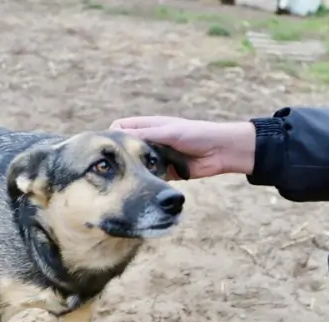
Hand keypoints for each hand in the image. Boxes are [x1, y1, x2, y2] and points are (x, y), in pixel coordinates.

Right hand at [109, 116, 255, 179]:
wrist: (221, 151)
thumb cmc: (196, 134)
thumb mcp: (168, 132)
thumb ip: (144, 135)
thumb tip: (118, 136)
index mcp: (149, 126)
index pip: (121, 128)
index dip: (112, 136)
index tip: (107, 148)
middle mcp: (150, 141)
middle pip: (127, 148)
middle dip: (120, 157)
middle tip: (110, 168)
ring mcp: (158, 157)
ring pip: (138, 165)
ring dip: (134, 171)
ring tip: (124, 179)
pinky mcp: (167, 173)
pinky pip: (152, 177)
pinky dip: (147, 181)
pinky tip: (141, 188)